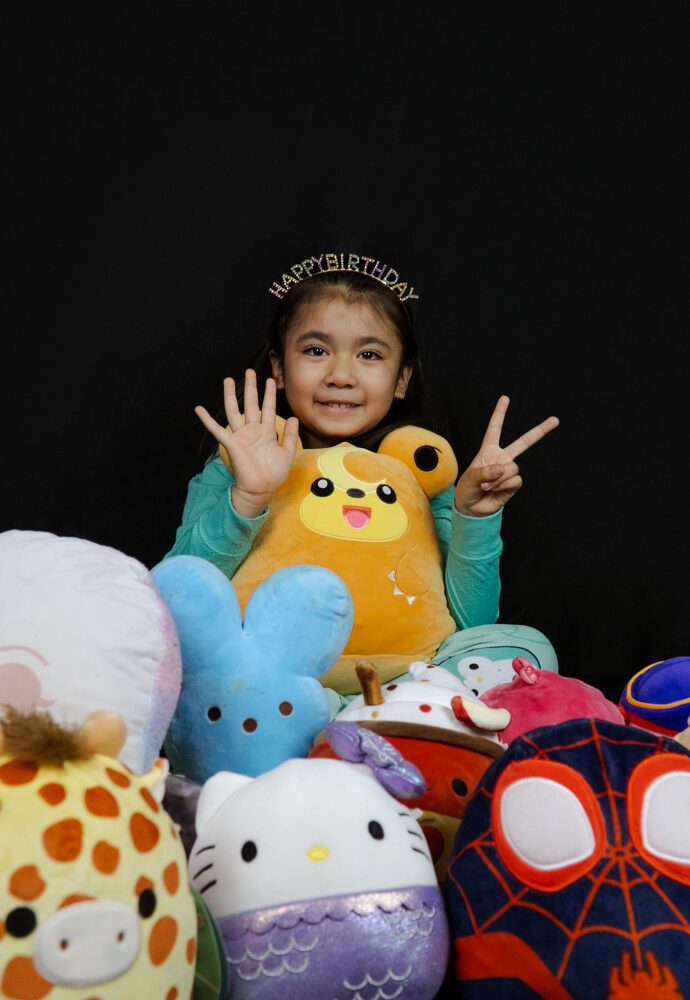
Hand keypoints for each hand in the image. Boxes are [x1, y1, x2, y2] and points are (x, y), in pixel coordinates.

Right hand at [194, 370, 299, 517]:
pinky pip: (217, 430)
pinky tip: (199, 409)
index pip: (268, 408)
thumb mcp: (287, 453)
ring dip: (231, 396)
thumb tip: (293, 417)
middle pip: (251, 404)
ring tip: (228, 380)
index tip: (270, 380)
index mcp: (266, 432)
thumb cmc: (273, 474)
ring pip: (234, 411)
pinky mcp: (231, 443)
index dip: (269, 394)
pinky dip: (207, 420)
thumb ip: (289, 435)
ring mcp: (241, 436)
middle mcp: (252, 430)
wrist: (261, 489)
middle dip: (251, 388)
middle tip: (249, 371)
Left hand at [454, 396, 558, 516]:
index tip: (505, 398)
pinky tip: (495, 490)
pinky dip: (503, 485)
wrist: (472, 509)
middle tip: (556, 420)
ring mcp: (509, 470)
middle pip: (524, 442)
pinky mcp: (514, 483)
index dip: (499, 413)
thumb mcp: (470, 478)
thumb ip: (485, 472)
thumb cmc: (467, 490)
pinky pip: (515, 480)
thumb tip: (502, 469)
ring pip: (513, 467)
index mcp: (488, 450)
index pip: (494, 429)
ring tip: (487, 486)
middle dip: (540, 431)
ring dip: (498, 478)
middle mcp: (502, 457)